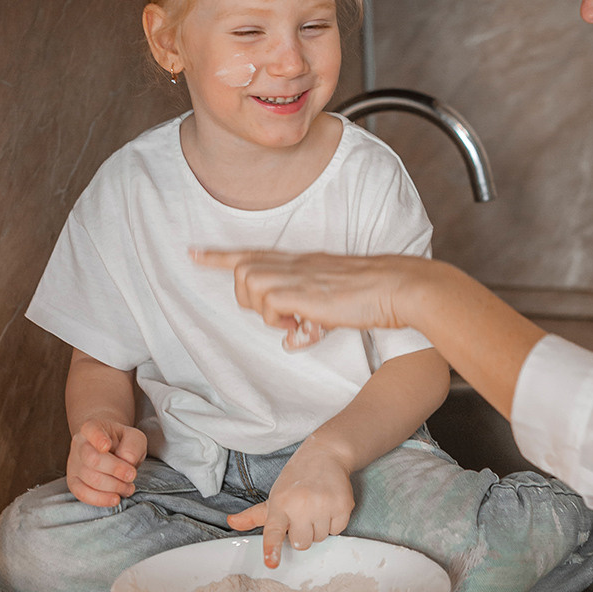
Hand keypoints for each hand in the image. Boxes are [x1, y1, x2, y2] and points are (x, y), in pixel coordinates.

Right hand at [66, 418, 146, 506]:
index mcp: (93, 427)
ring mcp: (74, 464)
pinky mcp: (73, 482)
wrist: (111, 451)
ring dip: (114, 486)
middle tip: (132, 475)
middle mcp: (80, 444)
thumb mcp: (135, 438)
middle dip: (116, 470)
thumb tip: (126, 460)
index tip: (106, 446)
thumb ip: (133, 446)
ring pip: (90, 478)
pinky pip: (82, 493)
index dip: (97, 438)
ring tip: (128, 487)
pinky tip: (115, 498)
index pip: (91, 429)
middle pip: (92, 459)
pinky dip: (101, 499)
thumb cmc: (123, 443)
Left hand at [192, 249, 425, 346]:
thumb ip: (309, 319)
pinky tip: (304, 325)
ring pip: (249, 284)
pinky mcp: (303, 290)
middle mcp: (296, 263)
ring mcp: (298, 274)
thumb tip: (291, 339)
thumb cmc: (378, 295)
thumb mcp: (335, 306)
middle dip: (247, 295)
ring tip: (298, 321)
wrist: (400, 286)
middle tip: (284, 317)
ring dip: (266, 310)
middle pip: (243, 269)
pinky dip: (279, 318)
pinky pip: (268, 303)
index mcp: (304, 262)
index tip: (193, 252)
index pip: (253, 253)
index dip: (220, 255)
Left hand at [227, 439, 355, 567]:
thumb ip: (254, 515)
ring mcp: (323, 505)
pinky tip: (329, 505)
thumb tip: (231, 523)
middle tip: (303, 515)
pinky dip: (334, 522)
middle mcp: (301, 505)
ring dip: (319, 527)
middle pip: (301, 544)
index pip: (273, 530)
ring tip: (317, 506)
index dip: (272, 548)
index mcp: (280, 503)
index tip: (272, 563)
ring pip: (320, 538)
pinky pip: (337, 530)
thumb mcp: (275, 495)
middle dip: (302, 534)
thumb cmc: (296, 479)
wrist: (325, 454)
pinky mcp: (342, 505)